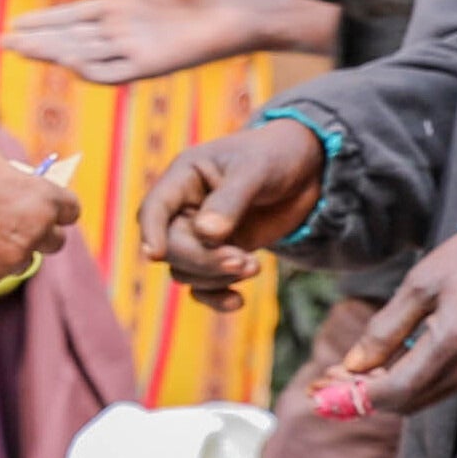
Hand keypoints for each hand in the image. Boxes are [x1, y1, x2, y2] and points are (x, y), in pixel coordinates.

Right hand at [0, 146, 76, 290]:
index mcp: (43, 201)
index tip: (48, 207)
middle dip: (40, 233)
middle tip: (17, 223)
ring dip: (7, 250)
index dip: (57, 208)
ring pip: (20, 260)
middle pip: (55, 242)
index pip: (70, 211)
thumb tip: (22, 191)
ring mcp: (8, 261)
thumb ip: (17, 182)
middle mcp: (33, 234)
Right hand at [7, 0, 343, 85]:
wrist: (243, 1)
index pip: (72, 17)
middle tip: (1, 40)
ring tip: (21, 48)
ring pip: (82, 56)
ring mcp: (135, 51)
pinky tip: (67, 61)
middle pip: (68, 39)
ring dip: (51, 54)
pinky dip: (89, 69)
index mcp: (122, 9)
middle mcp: (123, 33)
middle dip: (35, 40)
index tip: (14, 20)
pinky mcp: (152, 65)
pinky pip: (113, 72)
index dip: (43, 20)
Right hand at [141, 118, 327, 306]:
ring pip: (186, 270)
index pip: (154, 209)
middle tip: (243, 260)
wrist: (305, 169)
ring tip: (254, 265)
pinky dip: (217, 297)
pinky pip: (203, 286)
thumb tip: (206, 235)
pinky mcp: (220, 255)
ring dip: (217, 276)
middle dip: (204, 260)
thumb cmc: (275, 156)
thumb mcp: (254, 170)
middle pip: (171, 247)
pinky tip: (237, 301)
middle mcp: (185, 209)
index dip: (151, 232)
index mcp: (184, 178)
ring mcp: (201, 235)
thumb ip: (230, 201)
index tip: (155, 255)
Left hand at [317, 234, 456, 416]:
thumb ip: (384, 328)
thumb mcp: (418, 285)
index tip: (324, 387)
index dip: (357, 393)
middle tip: (327, 378)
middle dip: (362, 394)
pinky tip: (381, 368)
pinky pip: (434, 389)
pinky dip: (403, 385)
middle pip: (405, 402)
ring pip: (418, 400)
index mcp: (454, 340)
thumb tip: (353, 366)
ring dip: (380, 391)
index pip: (397, 389)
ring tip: (348, 373)